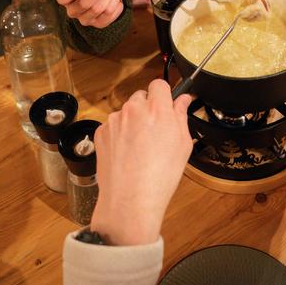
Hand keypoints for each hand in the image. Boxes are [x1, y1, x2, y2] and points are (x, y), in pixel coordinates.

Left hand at [90, 79, 192, 245]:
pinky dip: (118, 135)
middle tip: (154, 131)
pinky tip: (126, 154)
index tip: (165, 105)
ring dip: (132, 122)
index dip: (163, 94)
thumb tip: (184, 99)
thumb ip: (181, 116)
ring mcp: (114, 120)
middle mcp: (134, 109)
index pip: (159, 84)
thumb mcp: (183, 145)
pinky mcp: (101, 132)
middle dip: (148, 108)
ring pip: (126, 112)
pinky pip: (113, 126)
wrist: (130, 200)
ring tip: (139, 148)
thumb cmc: (160, 176)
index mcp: (157, 109)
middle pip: (141, 97)